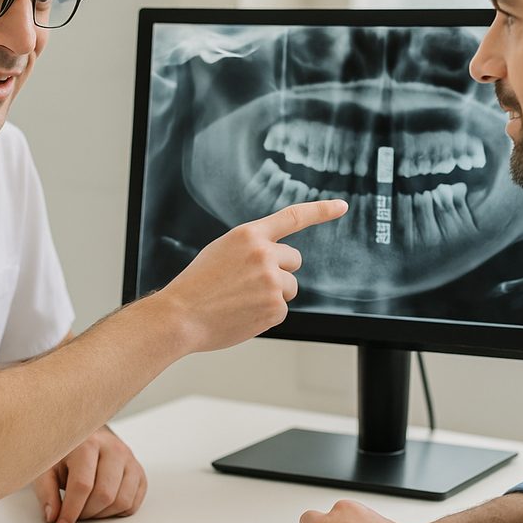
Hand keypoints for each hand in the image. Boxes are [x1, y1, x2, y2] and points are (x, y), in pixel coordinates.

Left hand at [32, 426, 146, 522]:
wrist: (88, 438)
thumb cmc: (67, 454)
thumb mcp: (48, 468)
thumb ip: (46, 491)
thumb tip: (53, 516)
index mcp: (88, 444)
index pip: (83, 485)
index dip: (72, 510)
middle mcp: (113, 449)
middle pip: (105, 495)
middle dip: (87, 513)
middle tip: (75, 513)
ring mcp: (129, 460)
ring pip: (122, 501)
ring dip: (102, 514)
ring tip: (88, 508)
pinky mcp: (139, 472)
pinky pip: (133, 502)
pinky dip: (117, 512)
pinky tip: (103, 505)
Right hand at [160, 198, 346, 352]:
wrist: (181, 316)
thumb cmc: (197, 286)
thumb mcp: (222, 251)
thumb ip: (252, 249)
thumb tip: (277, 261)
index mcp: (249, 235)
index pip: (293, 216)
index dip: (321, 210)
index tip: (342, 206)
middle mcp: (264, 254)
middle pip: (294, 260)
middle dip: (280, 272)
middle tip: (249, 284)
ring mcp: (272, 281)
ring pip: (290, 288)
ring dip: (273, 295)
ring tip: (242, 300)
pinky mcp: (275, 308)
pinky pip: (282, 310)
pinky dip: (266, 315)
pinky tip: (243, 314)